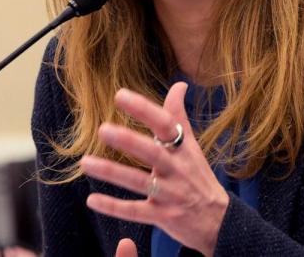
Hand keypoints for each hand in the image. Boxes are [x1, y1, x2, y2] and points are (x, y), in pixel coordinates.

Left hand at [81, 82, 229, 255]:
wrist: (218, 219)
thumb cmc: (198, 176)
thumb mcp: (192, 146)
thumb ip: (179, 116)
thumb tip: (179, 84)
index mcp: (184, 148)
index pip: (165, 124)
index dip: (144, 110)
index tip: (120, 95)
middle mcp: (178, 169)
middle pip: (152, 152)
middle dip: (128, 141)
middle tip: (102, 129)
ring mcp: (170, 194)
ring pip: (139, 181)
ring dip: (112, 172)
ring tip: (85, 162)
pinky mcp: (163, 217)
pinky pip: (135, 211)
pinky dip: (114, 206)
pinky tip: (92, 199)